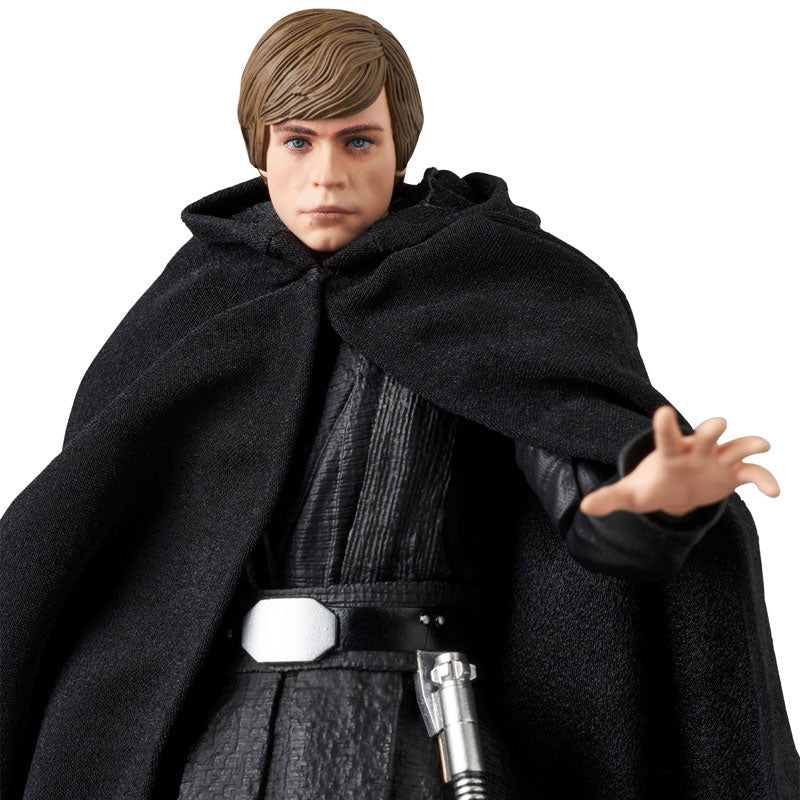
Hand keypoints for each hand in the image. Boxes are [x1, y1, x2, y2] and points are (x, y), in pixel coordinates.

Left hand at [579, 405, 779, 516]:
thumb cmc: (652, 486)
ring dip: (747, 445)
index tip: (663, 412)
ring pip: (734, 447)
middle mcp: (695, 451)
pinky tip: (774, 492)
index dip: (665, 426)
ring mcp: (716, 461)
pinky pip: (752, 473)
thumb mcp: (631, 495)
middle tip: (717, 424)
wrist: (675, 491)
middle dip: (709, 431)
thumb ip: (610, 498)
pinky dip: (764, 479)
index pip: (666, 438)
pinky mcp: (732, 475)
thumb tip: (585, 507)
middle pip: (704, 436)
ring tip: (762, 445)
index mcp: (670, 454)